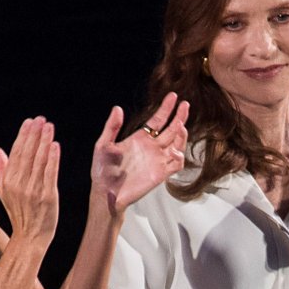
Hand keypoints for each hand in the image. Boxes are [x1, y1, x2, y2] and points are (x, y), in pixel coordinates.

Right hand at [0, 117, 59, 247]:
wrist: (29, 238)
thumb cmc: (18, 215)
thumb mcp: (4, 193)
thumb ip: (1, 170)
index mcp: (8, 182)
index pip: (16, 153)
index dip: (23, 136)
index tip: (29, 122)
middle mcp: (19, 185)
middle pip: (27, 154)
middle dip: (34, 134)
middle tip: (41, 119)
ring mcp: (34, 190)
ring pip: (39, 161)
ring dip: (44, 141)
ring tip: (49, 127)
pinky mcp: (48, 196)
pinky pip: (50, 173)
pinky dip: (52, 159)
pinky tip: (55, 146)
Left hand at [90, 93, 188, 214]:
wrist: (106, 192)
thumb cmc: (102, 170)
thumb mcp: (103, 145)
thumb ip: (112, 127)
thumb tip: (117, 108)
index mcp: (140, 138)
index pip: (158, 120)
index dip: (166, 108)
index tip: (173, 96)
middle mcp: (151, 147)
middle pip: (171, 129)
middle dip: (179, 116)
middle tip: (185, 104)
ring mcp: (157, 160)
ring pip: (177, 144)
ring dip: (181, 134)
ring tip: (181, 124)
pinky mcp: (161, 174)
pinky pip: (177, 163)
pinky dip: (180, 156)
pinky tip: (175, 149)